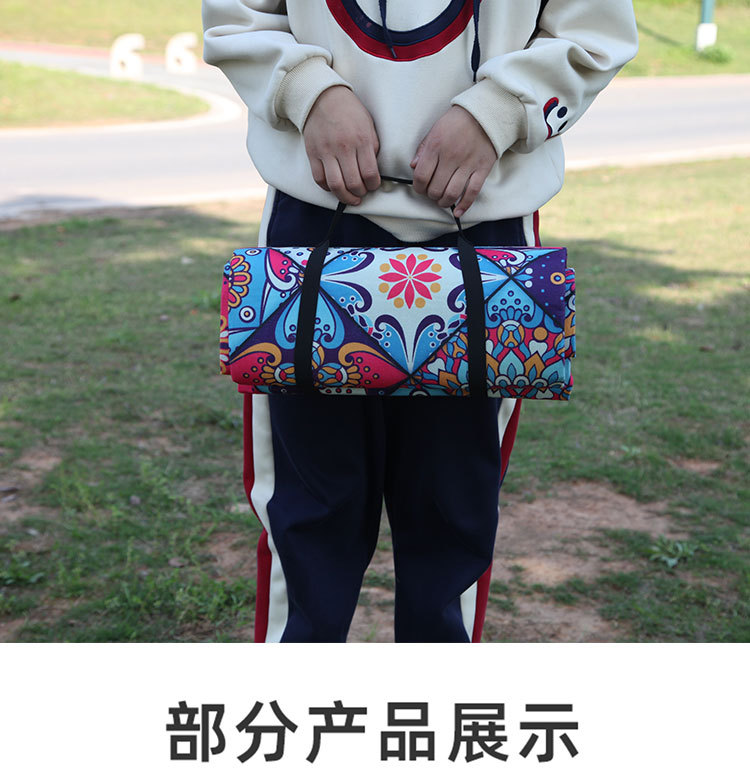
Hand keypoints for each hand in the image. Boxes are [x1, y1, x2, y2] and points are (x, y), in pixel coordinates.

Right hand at [303, 85, 380, 205]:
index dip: (373, 186)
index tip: (373, 186)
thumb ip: (372, 148)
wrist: (322, 97)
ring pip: (336, 185)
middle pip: (353, 183)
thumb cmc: (349, 112)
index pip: (370, 173)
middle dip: (360, 193)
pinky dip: (328, 188)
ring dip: (345, 197)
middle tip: (361, 192)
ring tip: (350, 197)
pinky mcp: (313, 154)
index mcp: (361, 140)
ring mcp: (326, 151)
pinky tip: (334, 187)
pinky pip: (319, 179)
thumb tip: (373, 171)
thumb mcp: (368, 125)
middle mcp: (344, 147)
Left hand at [410, 106, 496, 217]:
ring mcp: (468, 164)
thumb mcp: (435, 129)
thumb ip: (423, 149)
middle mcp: (451, 157)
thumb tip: (413, 167)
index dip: (418, 187)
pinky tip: (457, 212)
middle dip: (431, 195)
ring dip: (444, 202)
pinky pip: (472, 192)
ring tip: (442, 201)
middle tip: (432, 193)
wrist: (487, 112)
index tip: (421, 188)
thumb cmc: (457, 121)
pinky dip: (464, 205)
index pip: (421, 176)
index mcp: (436, 146)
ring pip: (452, 193)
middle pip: (435, 188)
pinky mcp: (482, 169)